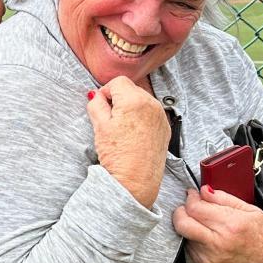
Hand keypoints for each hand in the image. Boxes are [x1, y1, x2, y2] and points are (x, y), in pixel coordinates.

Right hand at [86, 76, 168, 207]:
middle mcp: (152, 104)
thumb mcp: (99, 126)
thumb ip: (96, 103)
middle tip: (110, 120)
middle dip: (119, 99)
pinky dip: (141, 118)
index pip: (118, 81)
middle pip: (131, 89)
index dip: (106, 92)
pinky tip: (133, 134)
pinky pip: (151, 113)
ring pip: (142, 100)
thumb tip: (96, 94)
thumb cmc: (117, 156)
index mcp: (135, 100)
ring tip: (122, 129)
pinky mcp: (165, 128)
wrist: (135, 182)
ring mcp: (161, 116)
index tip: (102, 106)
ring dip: (130, 108)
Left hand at [173, 186, 262, 262]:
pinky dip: (194, 241)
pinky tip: (208, 238)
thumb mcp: (249, 209)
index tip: (193, 195)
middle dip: (181, 212)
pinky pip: (190, 249)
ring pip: (185, 236)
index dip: (191, 198)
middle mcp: (219, 243)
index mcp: (231, 225)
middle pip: (182, 224)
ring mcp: (212, 258)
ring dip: (190, 227)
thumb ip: (222, 198)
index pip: (195, 208)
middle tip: (189, 208)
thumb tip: (203, 190)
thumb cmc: (262, 233)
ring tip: (205, 225)